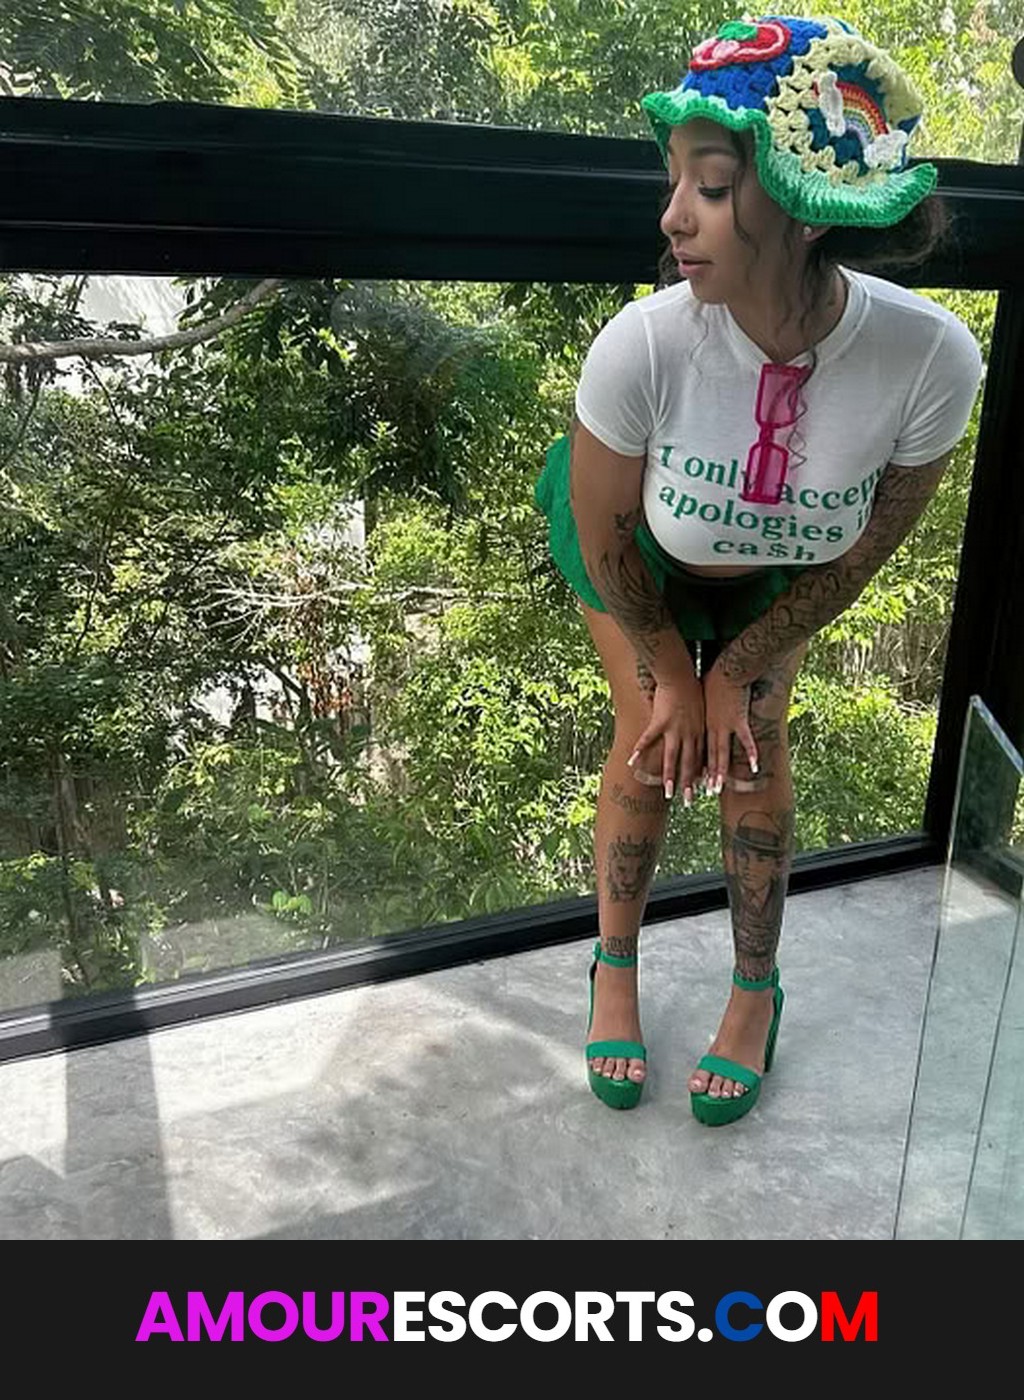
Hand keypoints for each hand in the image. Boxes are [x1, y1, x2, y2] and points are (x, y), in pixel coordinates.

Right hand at [626, 670, 704, 802]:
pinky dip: (640, 750)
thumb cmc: (691, 687)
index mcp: (699, 731)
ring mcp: (674, 729)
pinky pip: (648, 739)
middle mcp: (689, 734)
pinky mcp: (660, 721)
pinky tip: (632, 762)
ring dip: (669, 776)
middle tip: (687, 802)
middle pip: (689, 763)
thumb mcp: (701, 707)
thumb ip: (699, 720)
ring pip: (672, 757)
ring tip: (667, 792)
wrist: (681, 674)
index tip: (700, 790)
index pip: (701, 758)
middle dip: (688, 784)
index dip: (700, 775)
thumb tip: (701, 726)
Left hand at [702, 661, 757, 791]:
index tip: (691, 781)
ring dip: (719, 772)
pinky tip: (755, 767)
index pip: (696, 750)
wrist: (726, 669)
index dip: (694, 766)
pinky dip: (751, 754)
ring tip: (717, 789)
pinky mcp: (739, 720)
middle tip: (699, 794)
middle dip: (702, 776)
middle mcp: (710, 728)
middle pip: (705, 756)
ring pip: (720, 753)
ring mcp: (724, 725)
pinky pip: (746, 741)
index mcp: (700, 724)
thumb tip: (695, 711)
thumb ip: (701, 708)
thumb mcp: (702, 696)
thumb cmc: (713, 679)